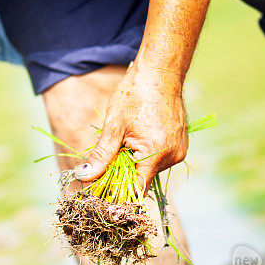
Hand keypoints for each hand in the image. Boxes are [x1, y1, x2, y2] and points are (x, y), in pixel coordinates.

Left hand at [75, 63, 187, 192]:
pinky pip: (159, 160)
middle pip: (142, 180)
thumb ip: (101, 155)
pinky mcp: (180, 146)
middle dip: (124, 174)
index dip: (117, 192)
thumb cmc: (135, 95)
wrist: (160, 73)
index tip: (102, 189)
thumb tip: (84, 176)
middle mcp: (172, 156)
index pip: (135, 189)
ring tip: (129, 140)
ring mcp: (179, 152)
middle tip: (112, 154)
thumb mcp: (113, 126)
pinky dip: (146, 155)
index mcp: (156, 153)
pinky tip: (140, 137)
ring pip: (150, 170)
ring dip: (135, 163)